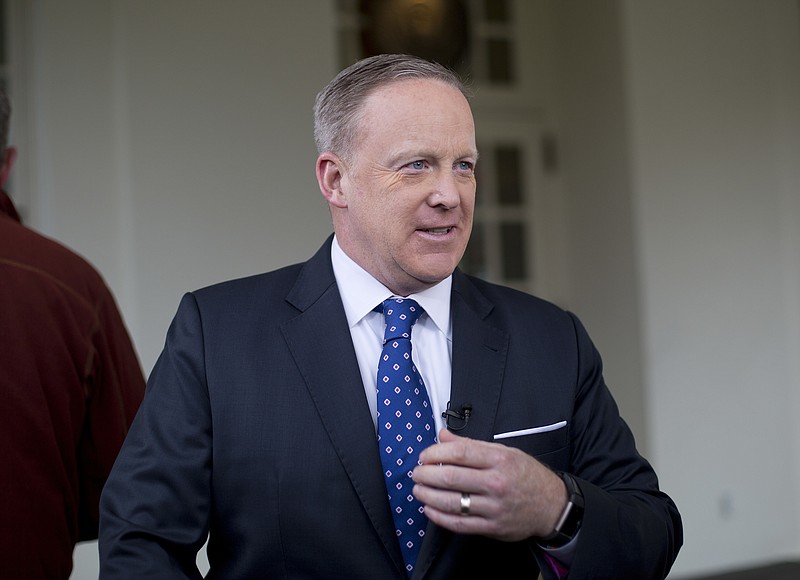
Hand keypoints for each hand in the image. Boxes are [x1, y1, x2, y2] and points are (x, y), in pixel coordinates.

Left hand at [412, 429, 566, 541]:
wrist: (551, 505)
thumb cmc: (526, 475)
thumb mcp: (504, 451)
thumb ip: (472, 444)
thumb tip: (443, 435)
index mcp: (499, 459)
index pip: (459, 453)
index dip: (435, 453)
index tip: (424, 455)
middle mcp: (496, 482)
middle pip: (451, 477)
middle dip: (426, 474)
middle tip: (417, 473)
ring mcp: (494, 507)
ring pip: (452, 502)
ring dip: (428, 496)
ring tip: (418, 490)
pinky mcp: (492, 527)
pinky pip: (459, 523)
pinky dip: (440, 517)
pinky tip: (429, 509)